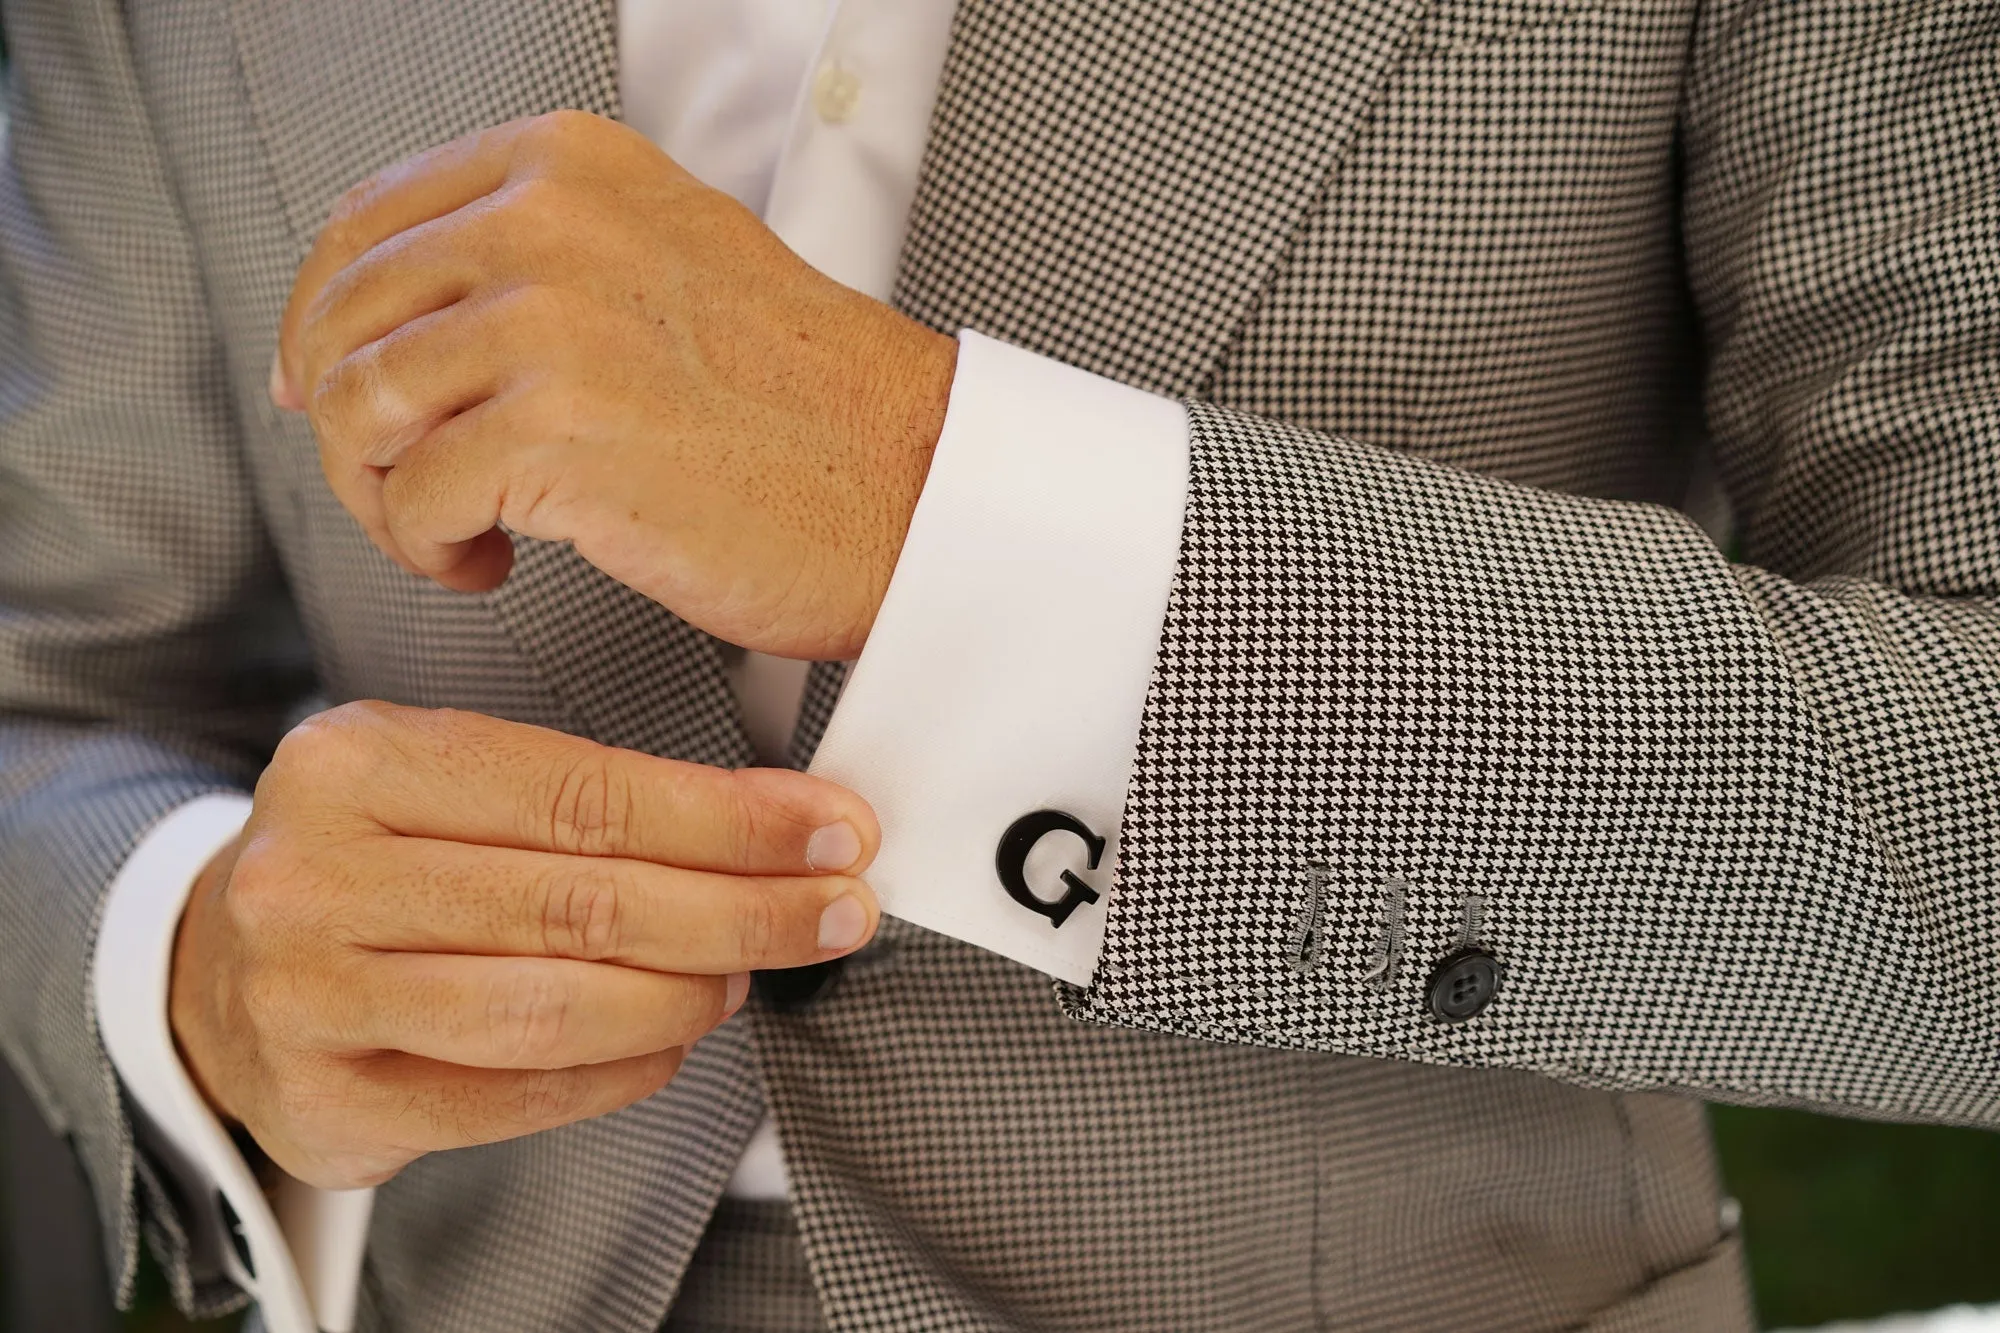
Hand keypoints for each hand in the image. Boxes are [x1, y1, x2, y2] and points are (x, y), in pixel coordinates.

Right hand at [169, 700, 880, 1188]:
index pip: (585, 792)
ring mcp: (310, 995)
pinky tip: (670, 1040)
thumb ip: (591, 795)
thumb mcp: (447, 782)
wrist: (220, 968)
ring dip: (685, 995)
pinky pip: (515, 1095)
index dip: (730, 822)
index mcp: (359, 761)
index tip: (831, 833)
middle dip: (742, 911)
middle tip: (833, 912)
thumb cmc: (372, 862)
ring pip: (553, 1006)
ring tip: (742, 975)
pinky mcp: (328, 1100)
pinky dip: (620, 1070)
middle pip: (581, 901)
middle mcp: (318, 873)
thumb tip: (783, 820)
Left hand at [273, 110, 958, 660]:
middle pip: (346, 319)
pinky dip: (431, 550)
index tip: (326, 385)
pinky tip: (492, 564)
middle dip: (348, 426)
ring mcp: (550, 324)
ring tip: (453, 531)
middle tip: (398, 484)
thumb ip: (539, 261)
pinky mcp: (556, 434)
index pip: (367, 223)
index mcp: (572, 167)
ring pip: (359, 409)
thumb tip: (395, 321)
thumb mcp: (670, 263)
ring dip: (383, 496)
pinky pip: (412, 498)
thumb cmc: (810, 407)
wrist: (910, 487)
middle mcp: (551, 224)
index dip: (324, 321)